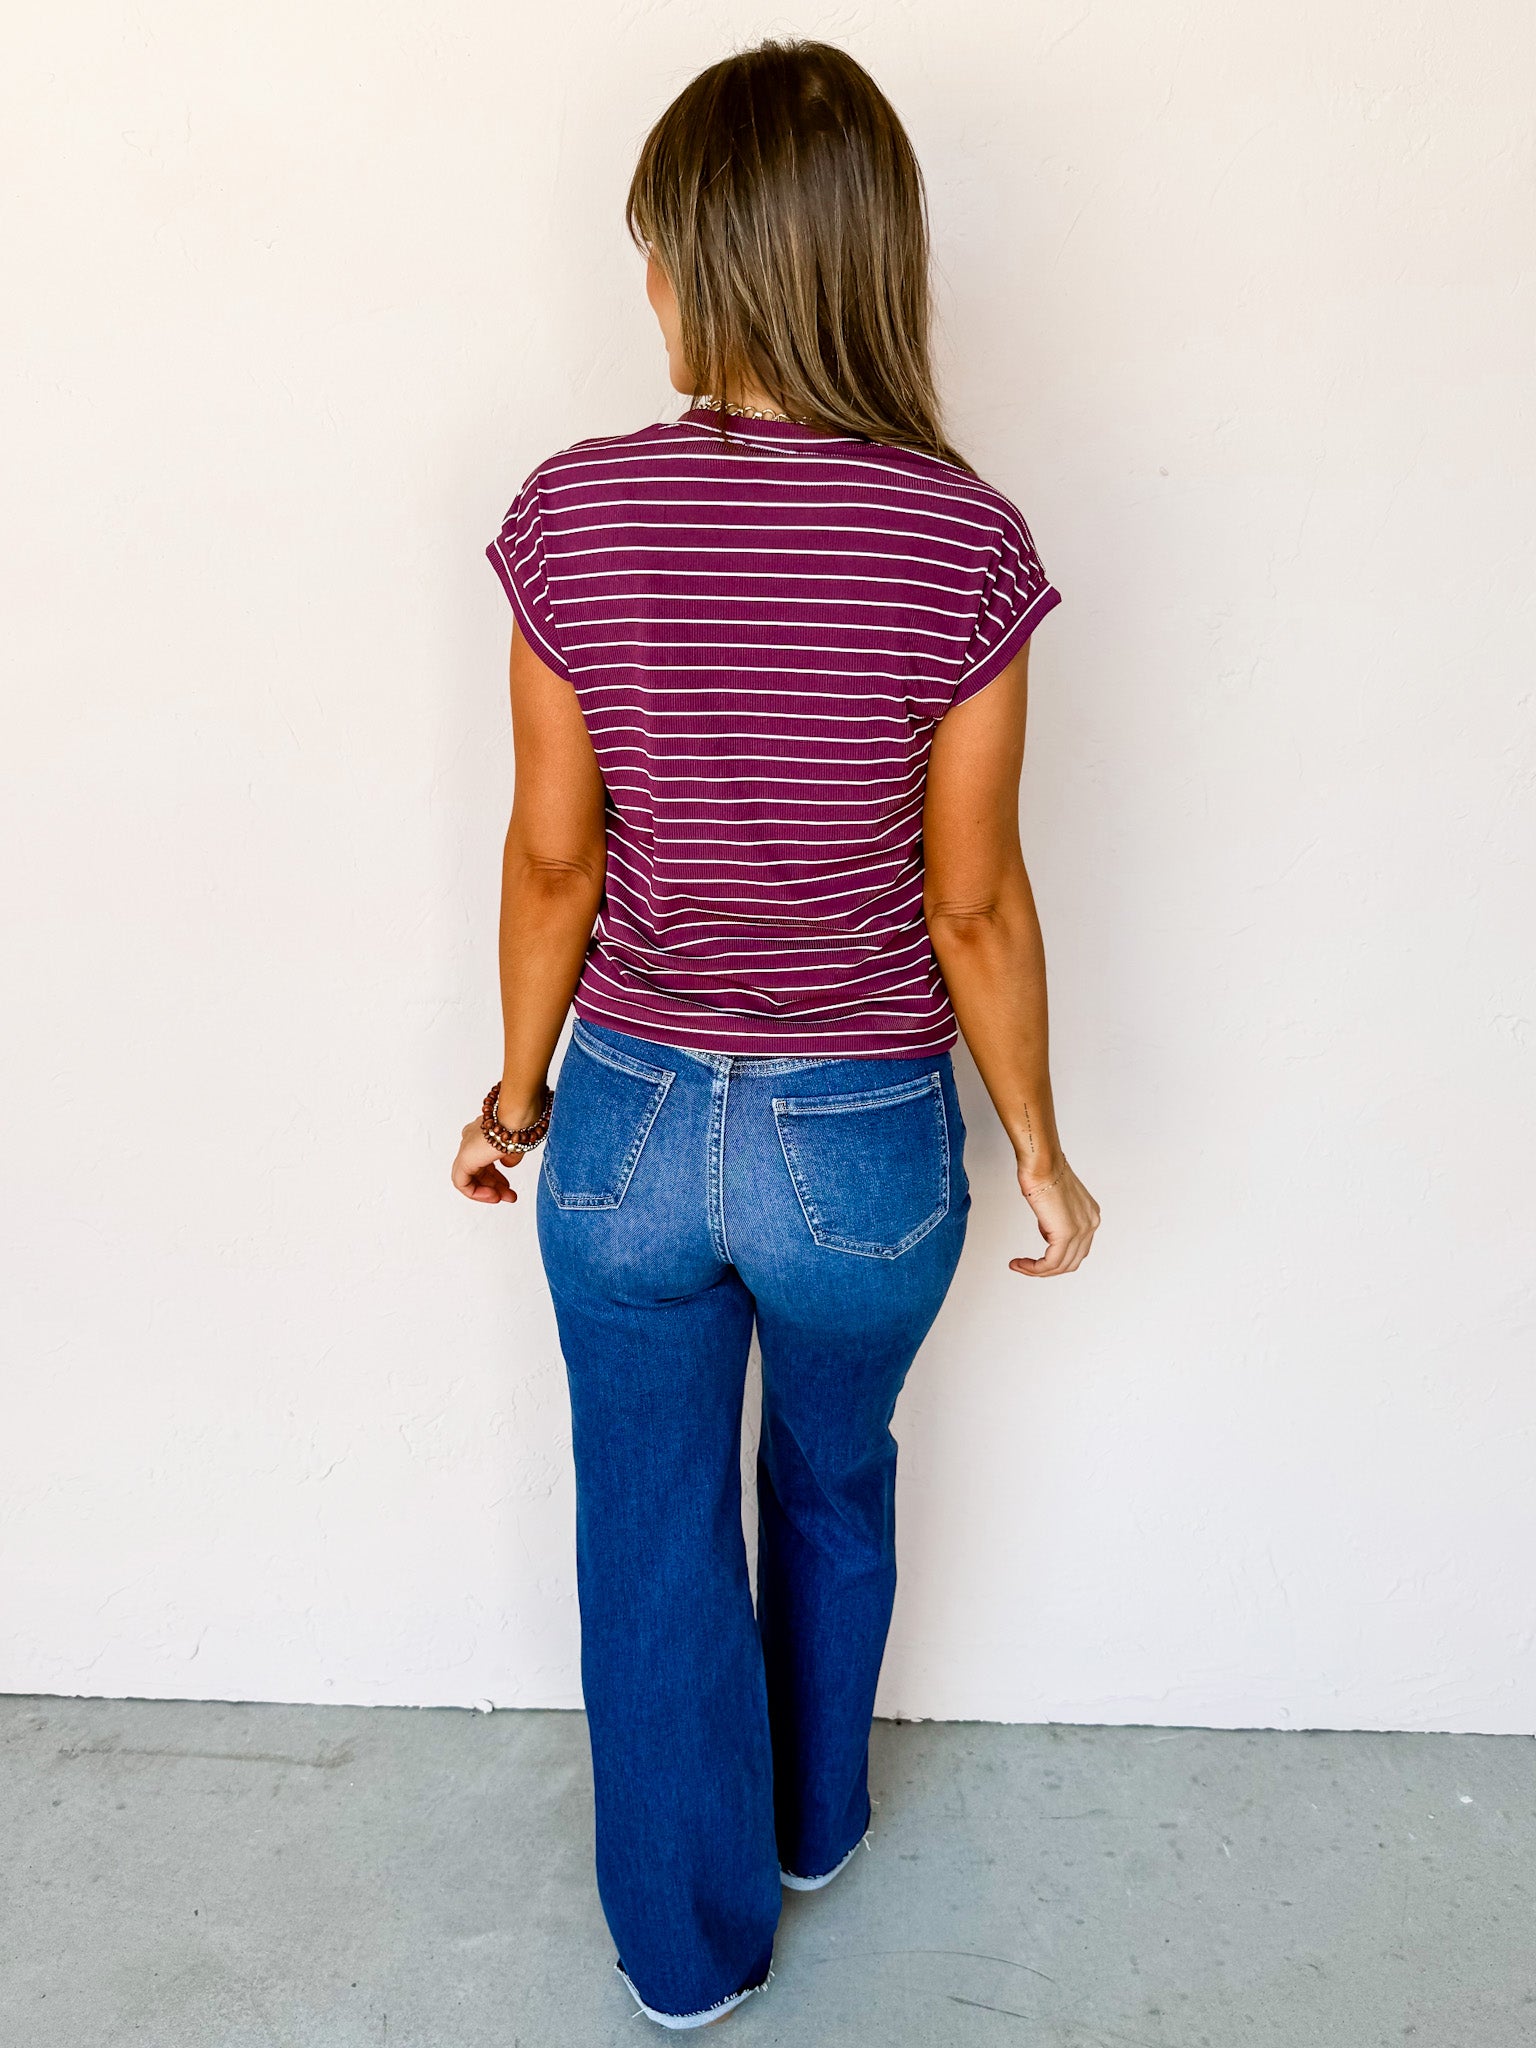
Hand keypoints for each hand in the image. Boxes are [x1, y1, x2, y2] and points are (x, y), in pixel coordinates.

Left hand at [451, 1122, 524, 1204]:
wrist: (517, 1115)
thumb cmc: (521, 1123)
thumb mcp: (517, 1144)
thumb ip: (510, 1156)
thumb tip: (507, 1164)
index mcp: (482, 1132)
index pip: (484, 1160)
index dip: (496, 1176)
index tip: (508, 1185)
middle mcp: (471, 1139)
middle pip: (479, 1170)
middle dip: (495, 1185)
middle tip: (510, 1196)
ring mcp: (466, 1148)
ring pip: (471, 1177)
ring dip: (488, 1191)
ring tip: (505, 1198)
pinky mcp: (464, 1158)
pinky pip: (462, 1182)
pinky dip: (476, 1192)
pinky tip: (492, 1195)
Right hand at [1011, 1157, 1099, 1275]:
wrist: (1041, 1162)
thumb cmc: (1043, 1172)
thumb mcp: (1054, 1201)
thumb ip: (1056, 1218)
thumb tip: (1048, 1230)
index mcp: (1090, 1215)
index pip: (1077, 1249)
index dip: (1057, 1258)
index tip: (1038, 1259)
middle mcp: (1090, 1223)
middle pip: (1072, 1261)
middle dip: (1048, 1269)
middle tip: (1028, 1267)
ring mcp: (1081, 1229)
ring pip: (1062, 1265)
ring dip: (1038, 1270)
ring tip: (1021, 1266)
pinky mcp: (1066, 1234)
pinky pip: (1051, 1262)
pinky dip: (1035, 1268)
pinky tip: (1022, 1264)